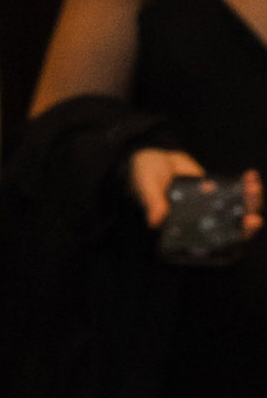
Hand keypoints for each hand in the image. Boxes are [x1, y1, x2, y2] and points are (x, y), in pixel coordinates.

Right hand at [129, 145, 262, 236]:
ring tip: (254, 188)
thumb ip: (152, 203)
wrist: (152, 155)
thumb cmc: (143, 176)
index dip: (224, 242)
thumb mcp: (146, 187)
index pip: (205, 242)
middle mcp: (196, 222)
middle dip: (243, 226)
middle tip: (254, 218)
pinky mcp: (214, 192)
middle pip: (226, 230)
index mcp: (179, 229)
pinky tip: (250, 176)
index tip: (238, 231)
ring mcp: (207, 207)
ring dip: (249, 203)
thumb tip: (155, 221)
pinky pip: (234, 193)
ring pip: (234, 211)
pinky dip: (245, 187)